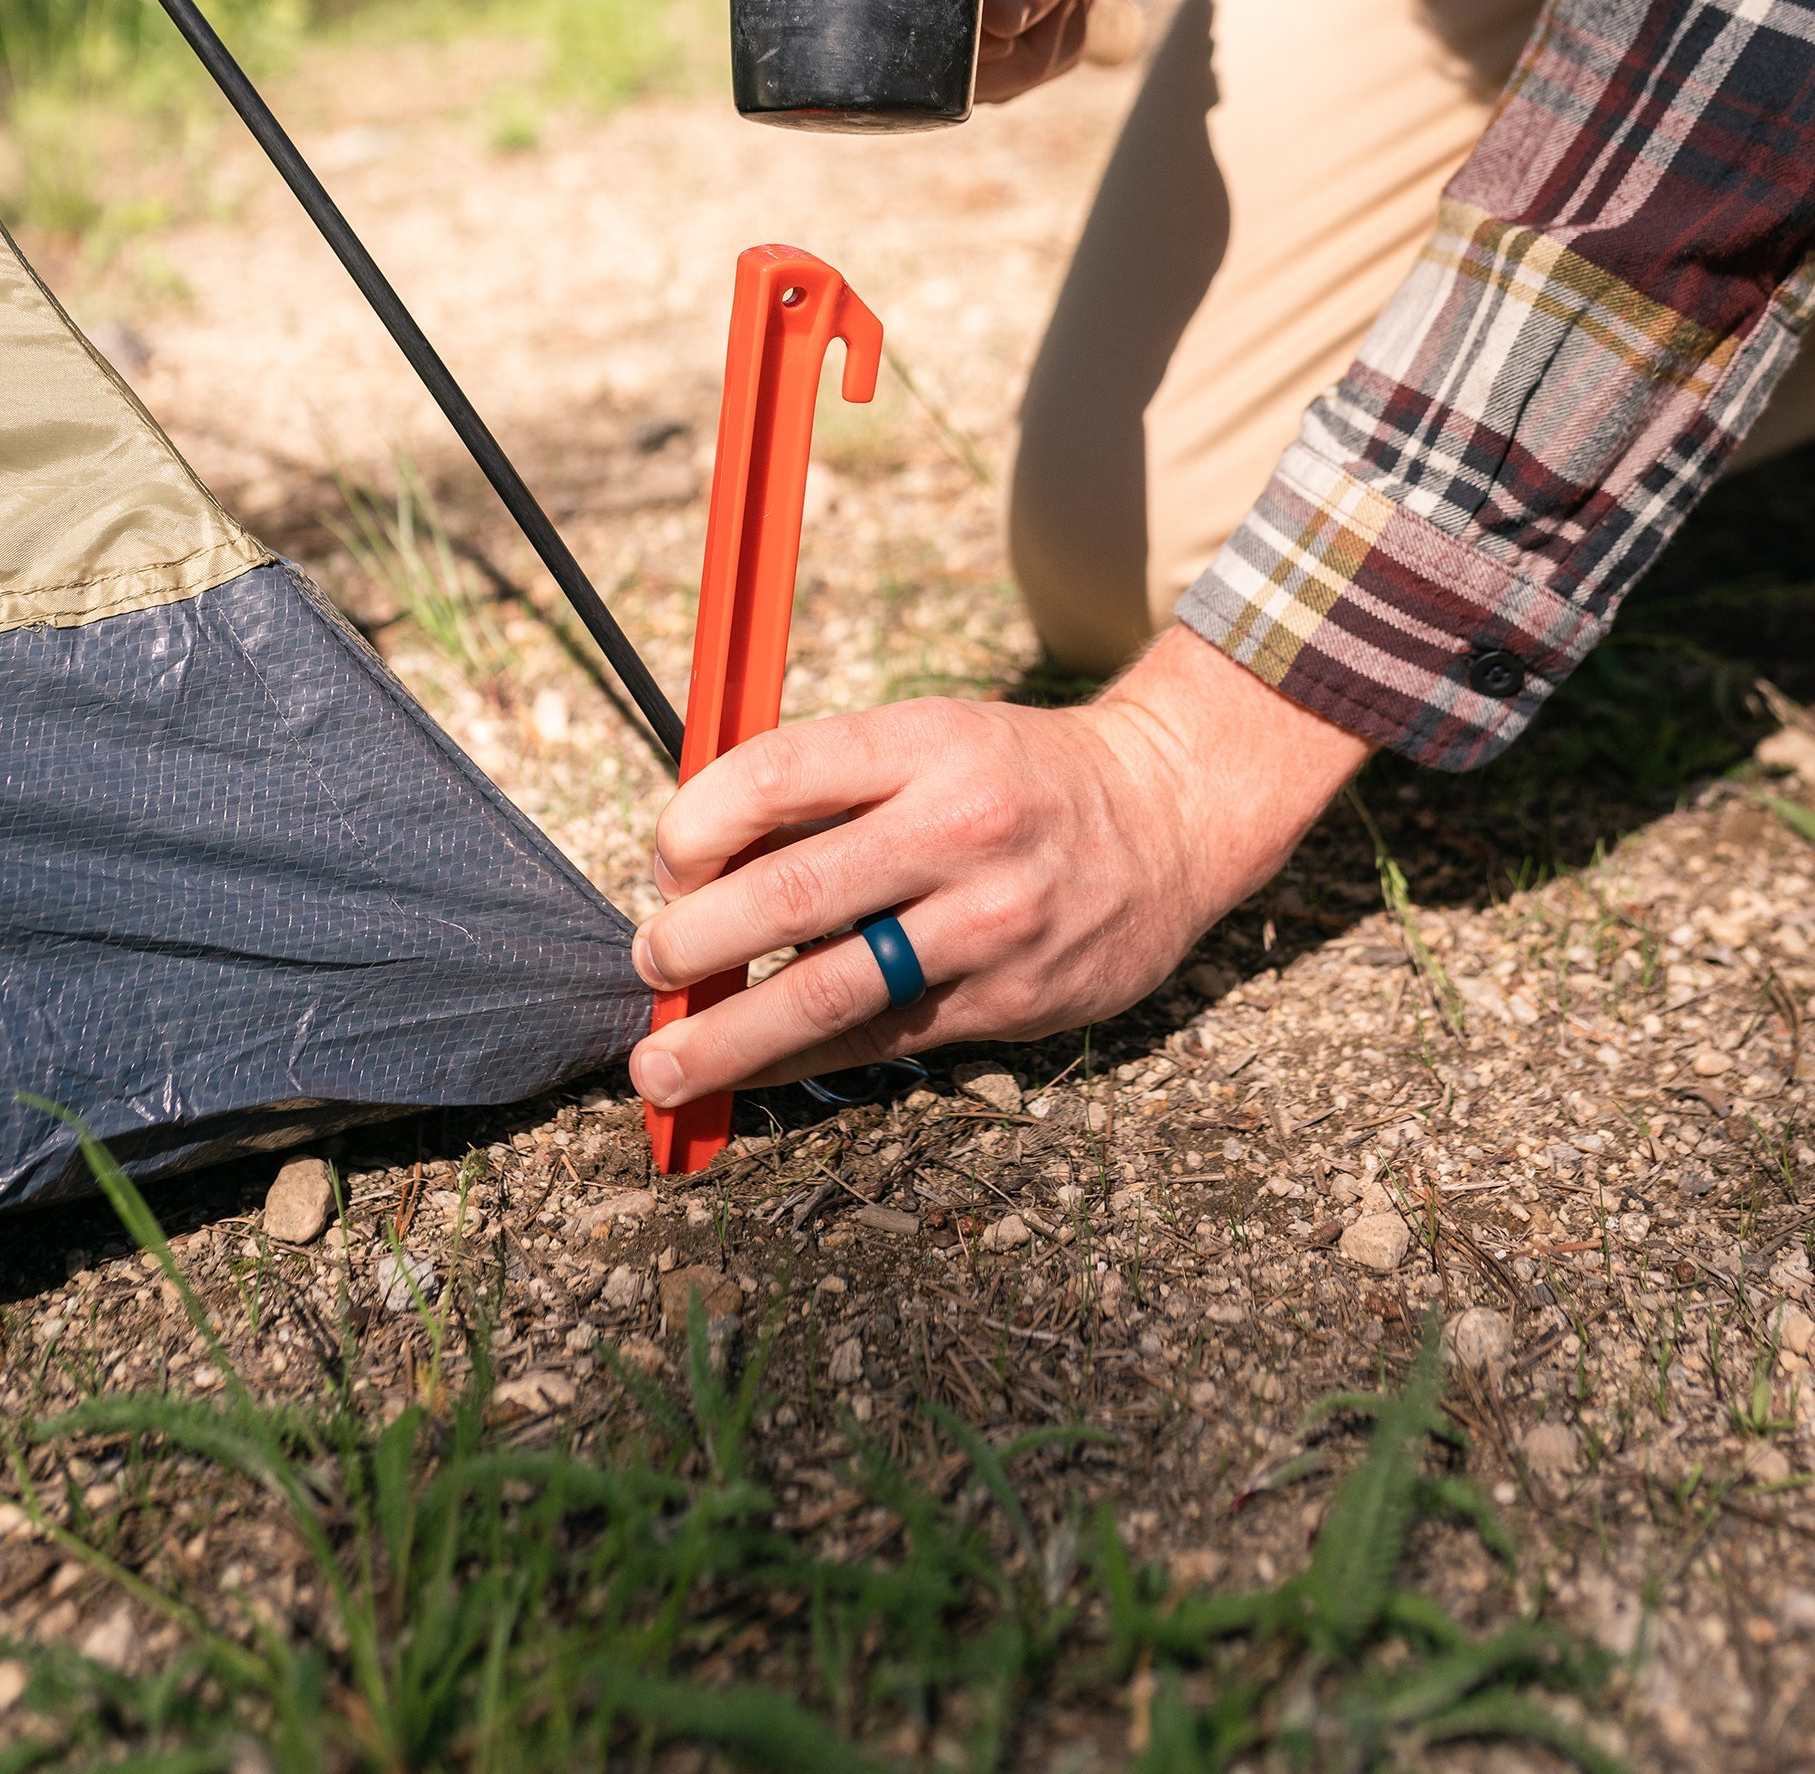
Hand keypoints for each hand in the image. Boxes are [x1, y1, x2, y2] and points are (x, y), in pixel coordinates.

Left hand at [625, 625, 1366, 1110]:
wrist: (1167, 815)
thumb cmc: (1014, 776)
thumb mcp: (929, 739)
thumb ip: (827, 793)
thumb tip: (695, 865)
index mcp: (923, 743)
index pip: (775, 774)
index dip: (695, 827)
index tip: (665, 864)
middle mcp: (957, 828)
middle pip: (789, 892)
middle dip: (693, 943)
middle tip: (647, 966)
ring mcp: (987, 921)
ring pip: (830, 991)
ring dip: (729, 1038)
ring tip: (662, 1068)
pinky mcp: (1008, 1000)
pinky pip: (881, 1042)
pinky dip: (800, 1065)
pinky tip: (749, 1075)